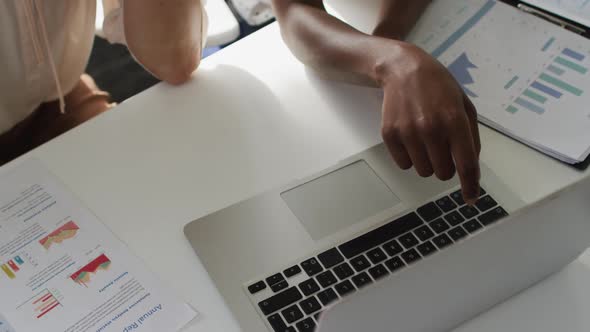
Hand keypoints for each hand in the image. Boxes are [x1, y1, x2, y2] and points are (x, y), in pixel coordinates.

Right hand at [376, 42, 480, 203]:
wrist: (403, 69)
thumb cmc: (439, 86)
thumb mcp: (464, 104)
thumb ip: (472, 136)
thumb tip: (470, 166)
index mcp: (455, 121)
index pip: (465, 164)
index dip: (470, 186)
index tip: (471, 199)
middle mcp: (431, 129)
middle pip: (443, 173)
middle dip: (446, 166)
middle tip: (442, 148)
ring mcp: (408, 132)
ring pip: (422, 171)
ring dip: (427, 162)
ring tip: (425, 139)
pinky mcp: (390, 134)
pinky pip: (403, 164)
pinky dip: (409, 157)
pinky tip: (410, 137)